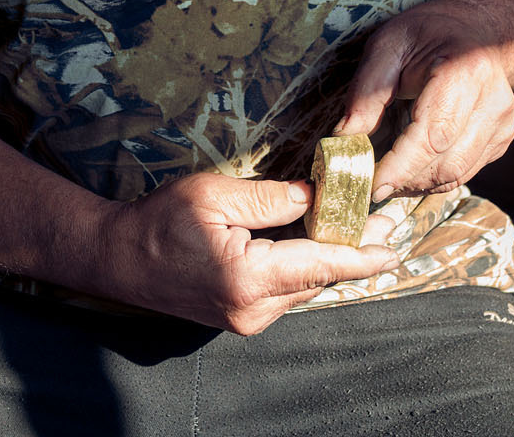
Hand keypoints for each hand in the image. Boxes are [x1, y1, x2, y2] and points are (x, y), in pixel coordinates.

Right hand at [97, 171, 398, 334]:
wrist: (119, 260)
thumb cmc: (159, 223)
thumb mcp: (215, 194)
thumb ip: (271, 198)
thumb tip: (316, 195)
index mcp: (247, 278)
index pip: (322, 266)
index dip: (363, 255)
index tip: (394, 245)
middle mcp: (253, 309)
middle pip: (319, 277)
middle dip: (350, 248)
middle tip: (382, 218)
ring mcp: (247, 320)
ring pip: (305, 286)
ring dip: (326, 257)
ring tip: (352, 223)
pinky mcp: (242, 319)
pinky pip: (286, 291)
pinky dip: (302, 266)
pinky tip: (311, 241)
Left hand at [334, 0, 513, 201]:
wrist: (474, 28)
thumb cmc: (426, 33)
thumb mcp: (387, 47)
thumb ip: (366, 93)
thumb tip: (344, 139)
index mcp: (465, 71)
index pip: (432, 136)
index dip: (400, 167)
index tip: (372, 185)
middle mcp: (493, 100)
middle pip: (446, 163)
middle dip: (404, 180)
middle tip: (371, 180)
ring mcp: (503, 122)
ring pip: (457, 175)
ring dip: (418, 184)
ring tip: (389, 173)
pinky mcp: (502, 138)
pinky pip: (465, 172)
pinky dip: (434, 178)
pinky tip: (413, 165)